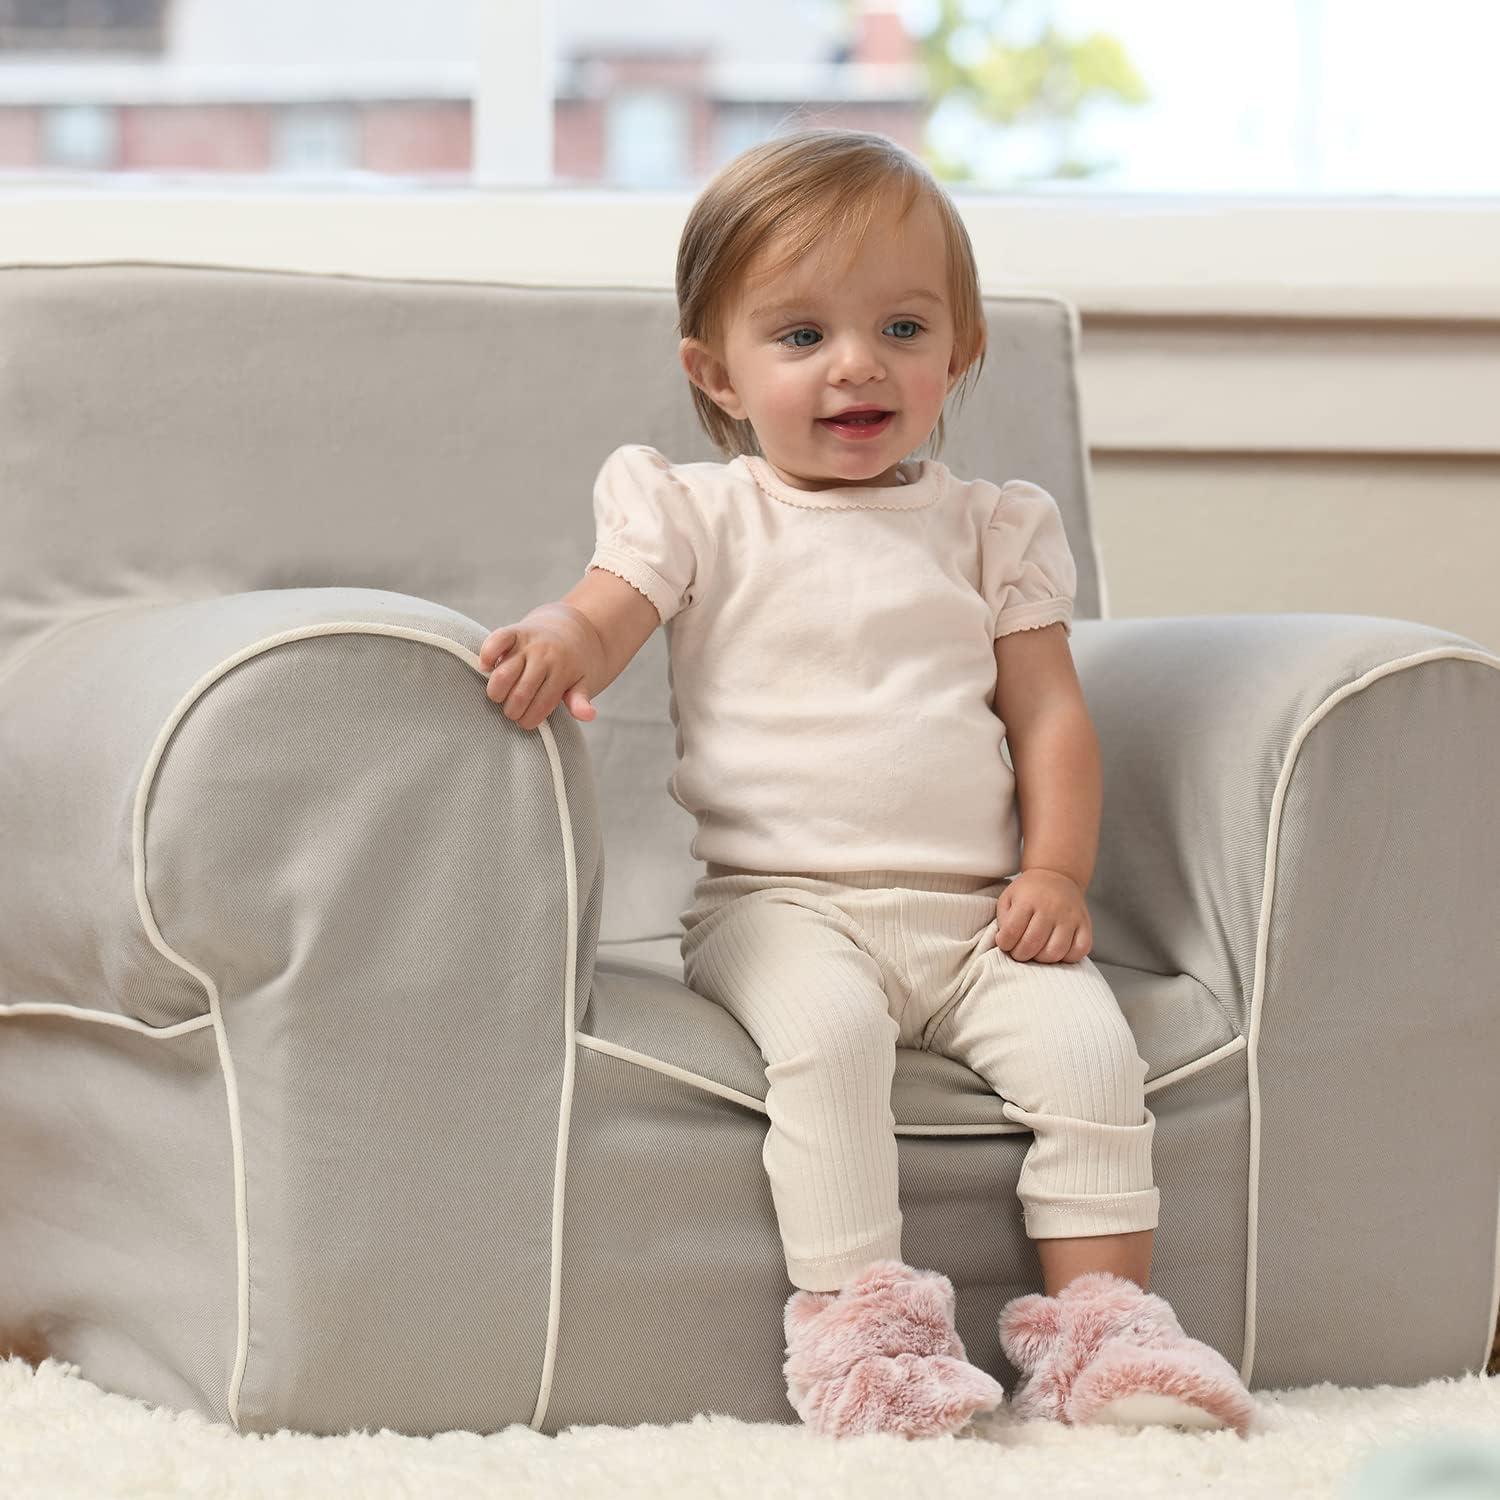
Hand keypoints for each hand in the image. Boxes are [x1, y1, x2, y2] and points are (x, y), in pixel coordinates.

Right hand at [478, 604, 602, 731]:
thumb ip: (580, 700)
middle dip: (513, 712)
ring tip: (500, 697)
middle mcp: (545, 655)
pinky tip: (487, 667)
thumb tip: (588, 715)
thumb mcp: (585, 682)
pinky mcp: (515, 631)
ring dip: (496, 692)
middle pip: (520, 694)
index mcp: (563, 671)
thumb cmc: (577, 663)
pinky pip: (496, 640)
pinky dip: (488, 655)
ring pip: (504, 674)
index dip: (530, 720)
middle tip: (513, 713)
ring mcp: (529, 642)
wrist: (574, 627)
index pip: (542, 705)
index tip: (526, 723)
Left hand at [995, 868, 1091, 963]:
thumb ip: (1003, 920)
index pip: (1011, 932)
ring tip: (1037, 951)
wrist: (1057, 876)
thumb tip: (1006, 943)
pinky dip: (1067, 958)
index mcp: (1028, 900)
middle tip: (1019, 951)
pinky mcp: (1085, 924)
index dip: (1004, 944)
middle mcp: (1051, 908)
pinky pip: (1080, 951)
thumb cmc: (1029, 892)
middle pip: (1032, 944)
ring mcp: (1070, 917)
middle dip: (1021, 955)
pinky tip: (1058, 950)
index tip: (1005, 943)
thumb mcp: (1009, 898)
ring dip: (1042, 959)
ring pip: (1055, 952)